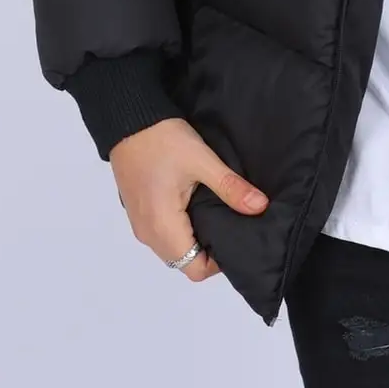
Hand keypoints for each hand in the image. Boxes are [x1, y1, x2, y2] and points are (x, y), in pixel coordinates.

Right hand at [109, 116, 268, 281]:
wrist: (128, 119)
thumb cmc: (163, 140)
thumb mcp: (202, 161)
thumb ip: (230, 188)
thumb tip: (260, 207)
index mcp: (162, 226)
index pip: (194, 268)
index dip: (218, 262)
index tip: (235, 235)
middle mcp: (147, 233)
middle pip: (183, 262)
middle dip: (208, 251)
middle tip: (230, 222)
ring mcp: (140, 223)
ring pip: (172, 248)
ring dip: (193, 239)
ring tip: (216, 212)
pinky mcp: (138, 210)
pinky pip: (162, 233)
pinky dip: (180, 229)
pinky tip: (195, 205)